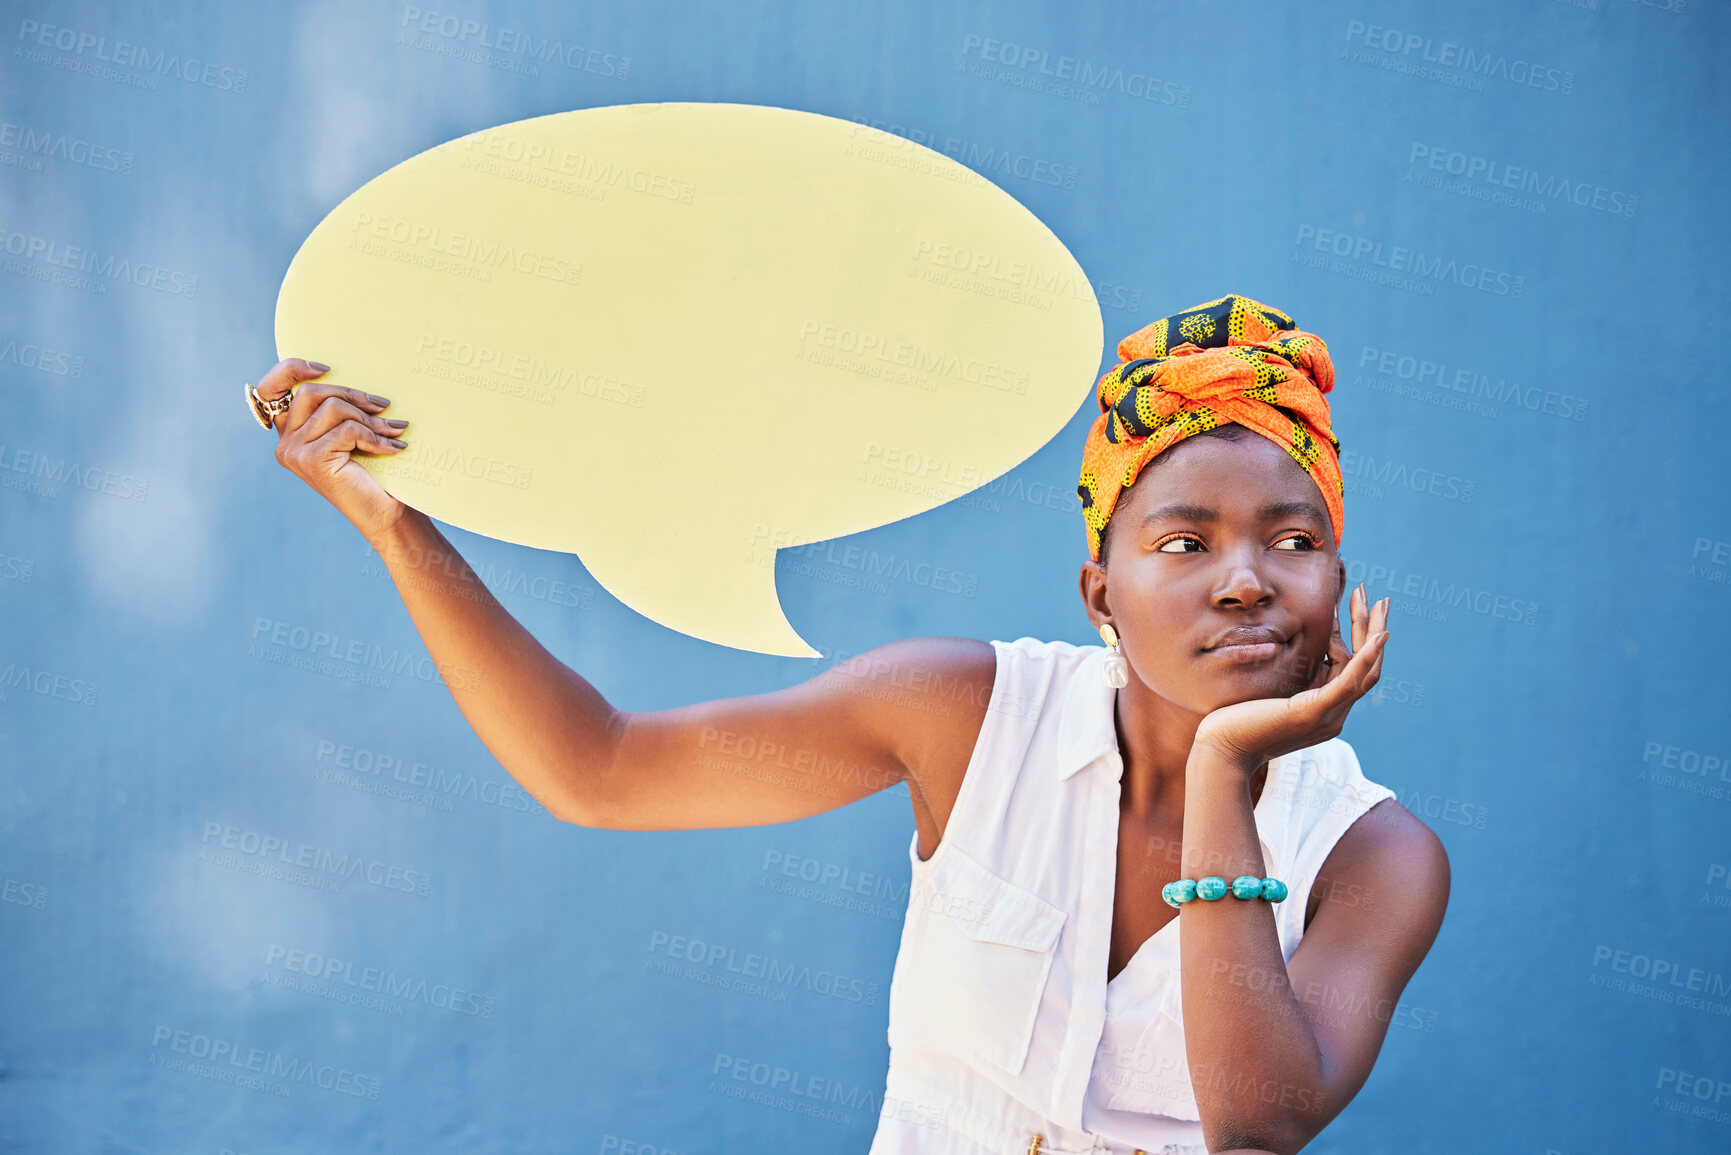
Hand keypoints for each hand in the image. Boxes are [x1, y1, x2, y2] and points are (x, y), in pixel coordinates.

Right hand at [259, 358, 409, 539]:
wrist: (385, 515)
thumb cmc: (373, 474)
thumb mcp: (350, 435)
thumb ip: (338, 410)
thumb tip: (351, 376)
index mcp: (290, 434)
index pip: (269, 389)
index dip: (291, 369)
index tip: (326, 369)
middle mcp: (285, 443)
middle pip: (311, 392)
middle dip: (353, 394)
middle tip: (383, 406)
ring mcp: (295, 453)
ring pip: (333, 408)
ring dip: (370, 418)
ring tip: (394, 431)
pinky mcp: (312, 460)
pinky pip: (348, 430)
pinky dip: (375, 437)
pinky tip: (394, 448)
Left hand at [1191, 584, 1389, 769]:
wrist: (1221, 751)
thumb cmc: (1236, 720)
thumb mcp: (1271, 688)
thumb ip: (1291, 674)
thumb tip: (1301, 645)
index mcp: (1324, 710)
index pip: (1351, 669)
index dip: (1355, 636)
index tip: (1354, 605)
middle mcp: (1334, 715)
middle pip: (1367, 669)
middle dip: (1372, 631)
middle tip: (1381, 599)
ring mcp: (1327, 716)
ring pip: (1365, 672)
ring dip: (1372, 634)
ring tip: (1378, 603)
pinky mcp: (1313, 713)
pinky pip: (1348, 683)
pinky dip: (1366, 659)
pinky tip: (1378, 637)